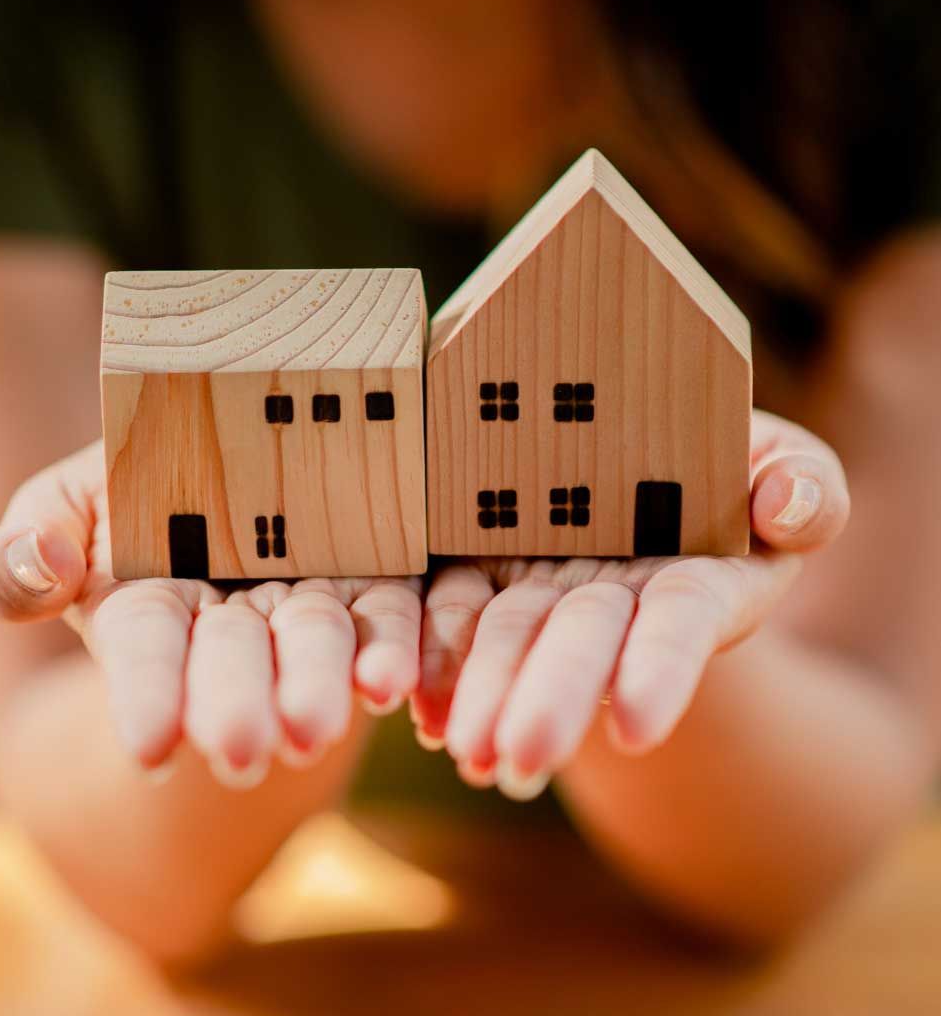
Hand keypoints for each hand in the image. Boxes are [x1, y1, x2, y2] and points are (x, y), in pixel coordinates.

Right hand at [0, 442, 420, 786]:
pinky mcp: (373, 578)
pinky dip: (390, 651)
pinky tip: (391, 680)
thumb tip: (40, 565)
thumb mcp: (61, 504)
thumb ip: (24, 550)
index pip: (144, 651)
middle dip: (237, 702)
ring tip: (319, 730)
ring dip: (318, 688)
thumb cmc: (131, 490)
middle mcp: (231, 617)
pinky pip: (385, 614)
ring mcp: (305, 599)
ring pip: (315, 644)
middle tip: (243, 752)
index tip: (150, 744)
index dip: (148, 693)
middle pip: (235, 658)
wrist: (233, 469)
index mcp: (148, 605)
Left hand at [412, 410, 849, 799]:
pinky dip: (436, 657)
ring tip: (459, 748)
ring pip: (512, 637)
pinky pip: (456, 610)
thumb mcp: (779, 460)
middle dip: (551, 699)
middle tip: (515, 758)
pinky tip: (415, 705)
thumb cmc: (727, 461)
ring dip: (484, 694)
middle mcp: (616, 595)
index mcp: (692, 575)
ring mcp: (549, 588)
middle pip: (580, 643)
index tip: (635, 723)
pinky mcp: (488, 569)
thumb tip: (789, 505)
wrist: (642, 464)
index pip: (680, 623)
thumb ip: (802, 486)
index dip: (660, 668)